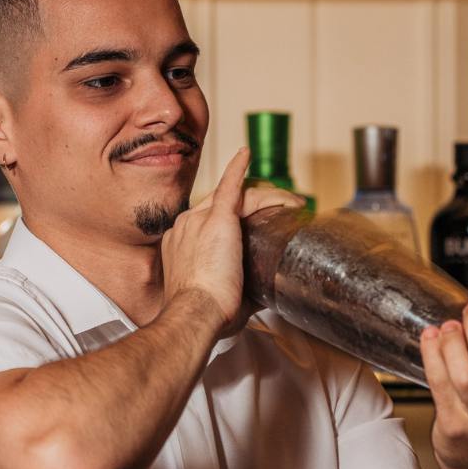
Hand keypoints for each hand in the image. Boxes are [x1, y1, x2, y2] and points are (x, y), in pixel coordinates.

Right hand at [161, 149, 303, 336]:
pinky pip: (230, 186)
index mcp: (181, 244)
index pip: (206, 221)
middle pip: (219, 203)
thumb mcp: (217, 298)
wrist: (195, 313)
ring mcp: (198, 220)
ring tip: (286, 202)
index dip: (229, 222)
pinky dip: (238, 168)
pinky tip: (247, 154)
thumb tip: (263, 293)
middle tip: (275, 215)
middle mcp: (186, 225)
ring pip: (234, 197)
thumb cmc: (203, 314)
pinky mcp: (218, 219)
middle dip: (247, 206)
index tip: (243, 233)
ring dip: (262, 197)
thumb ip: (240, 288)